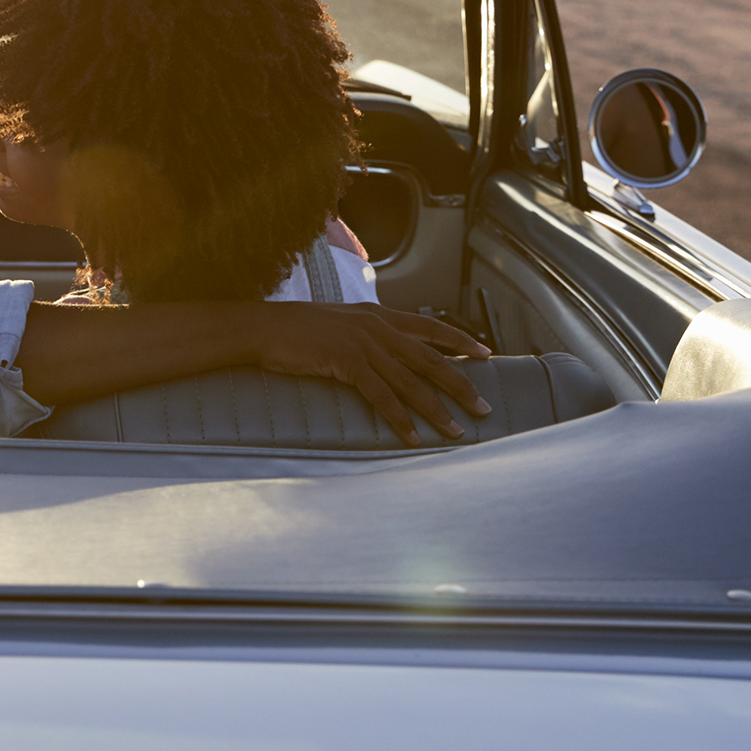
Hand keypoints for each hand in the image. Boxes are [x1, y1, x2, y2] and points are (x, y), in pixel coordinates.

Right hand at [255, 303, 491, 445]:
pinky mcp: (348, 361)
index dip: (460, 341)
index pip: (429, 327)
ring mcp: (364, 343)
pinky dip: (399, 418)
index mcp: (378, 314)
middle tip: (483, 407)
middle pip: (430, 359)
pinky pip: (381, 396)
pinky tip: (411, 435)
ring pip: (411, 382)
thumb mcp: (339, 324)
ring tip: (456, 430)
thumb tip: (384, 354)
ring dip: (436, 410)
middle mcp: (377, 326)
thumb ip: (365, 335)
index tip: (485, 354)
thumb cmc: (296, 329)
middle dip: (461, 385)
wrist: (264, 327)